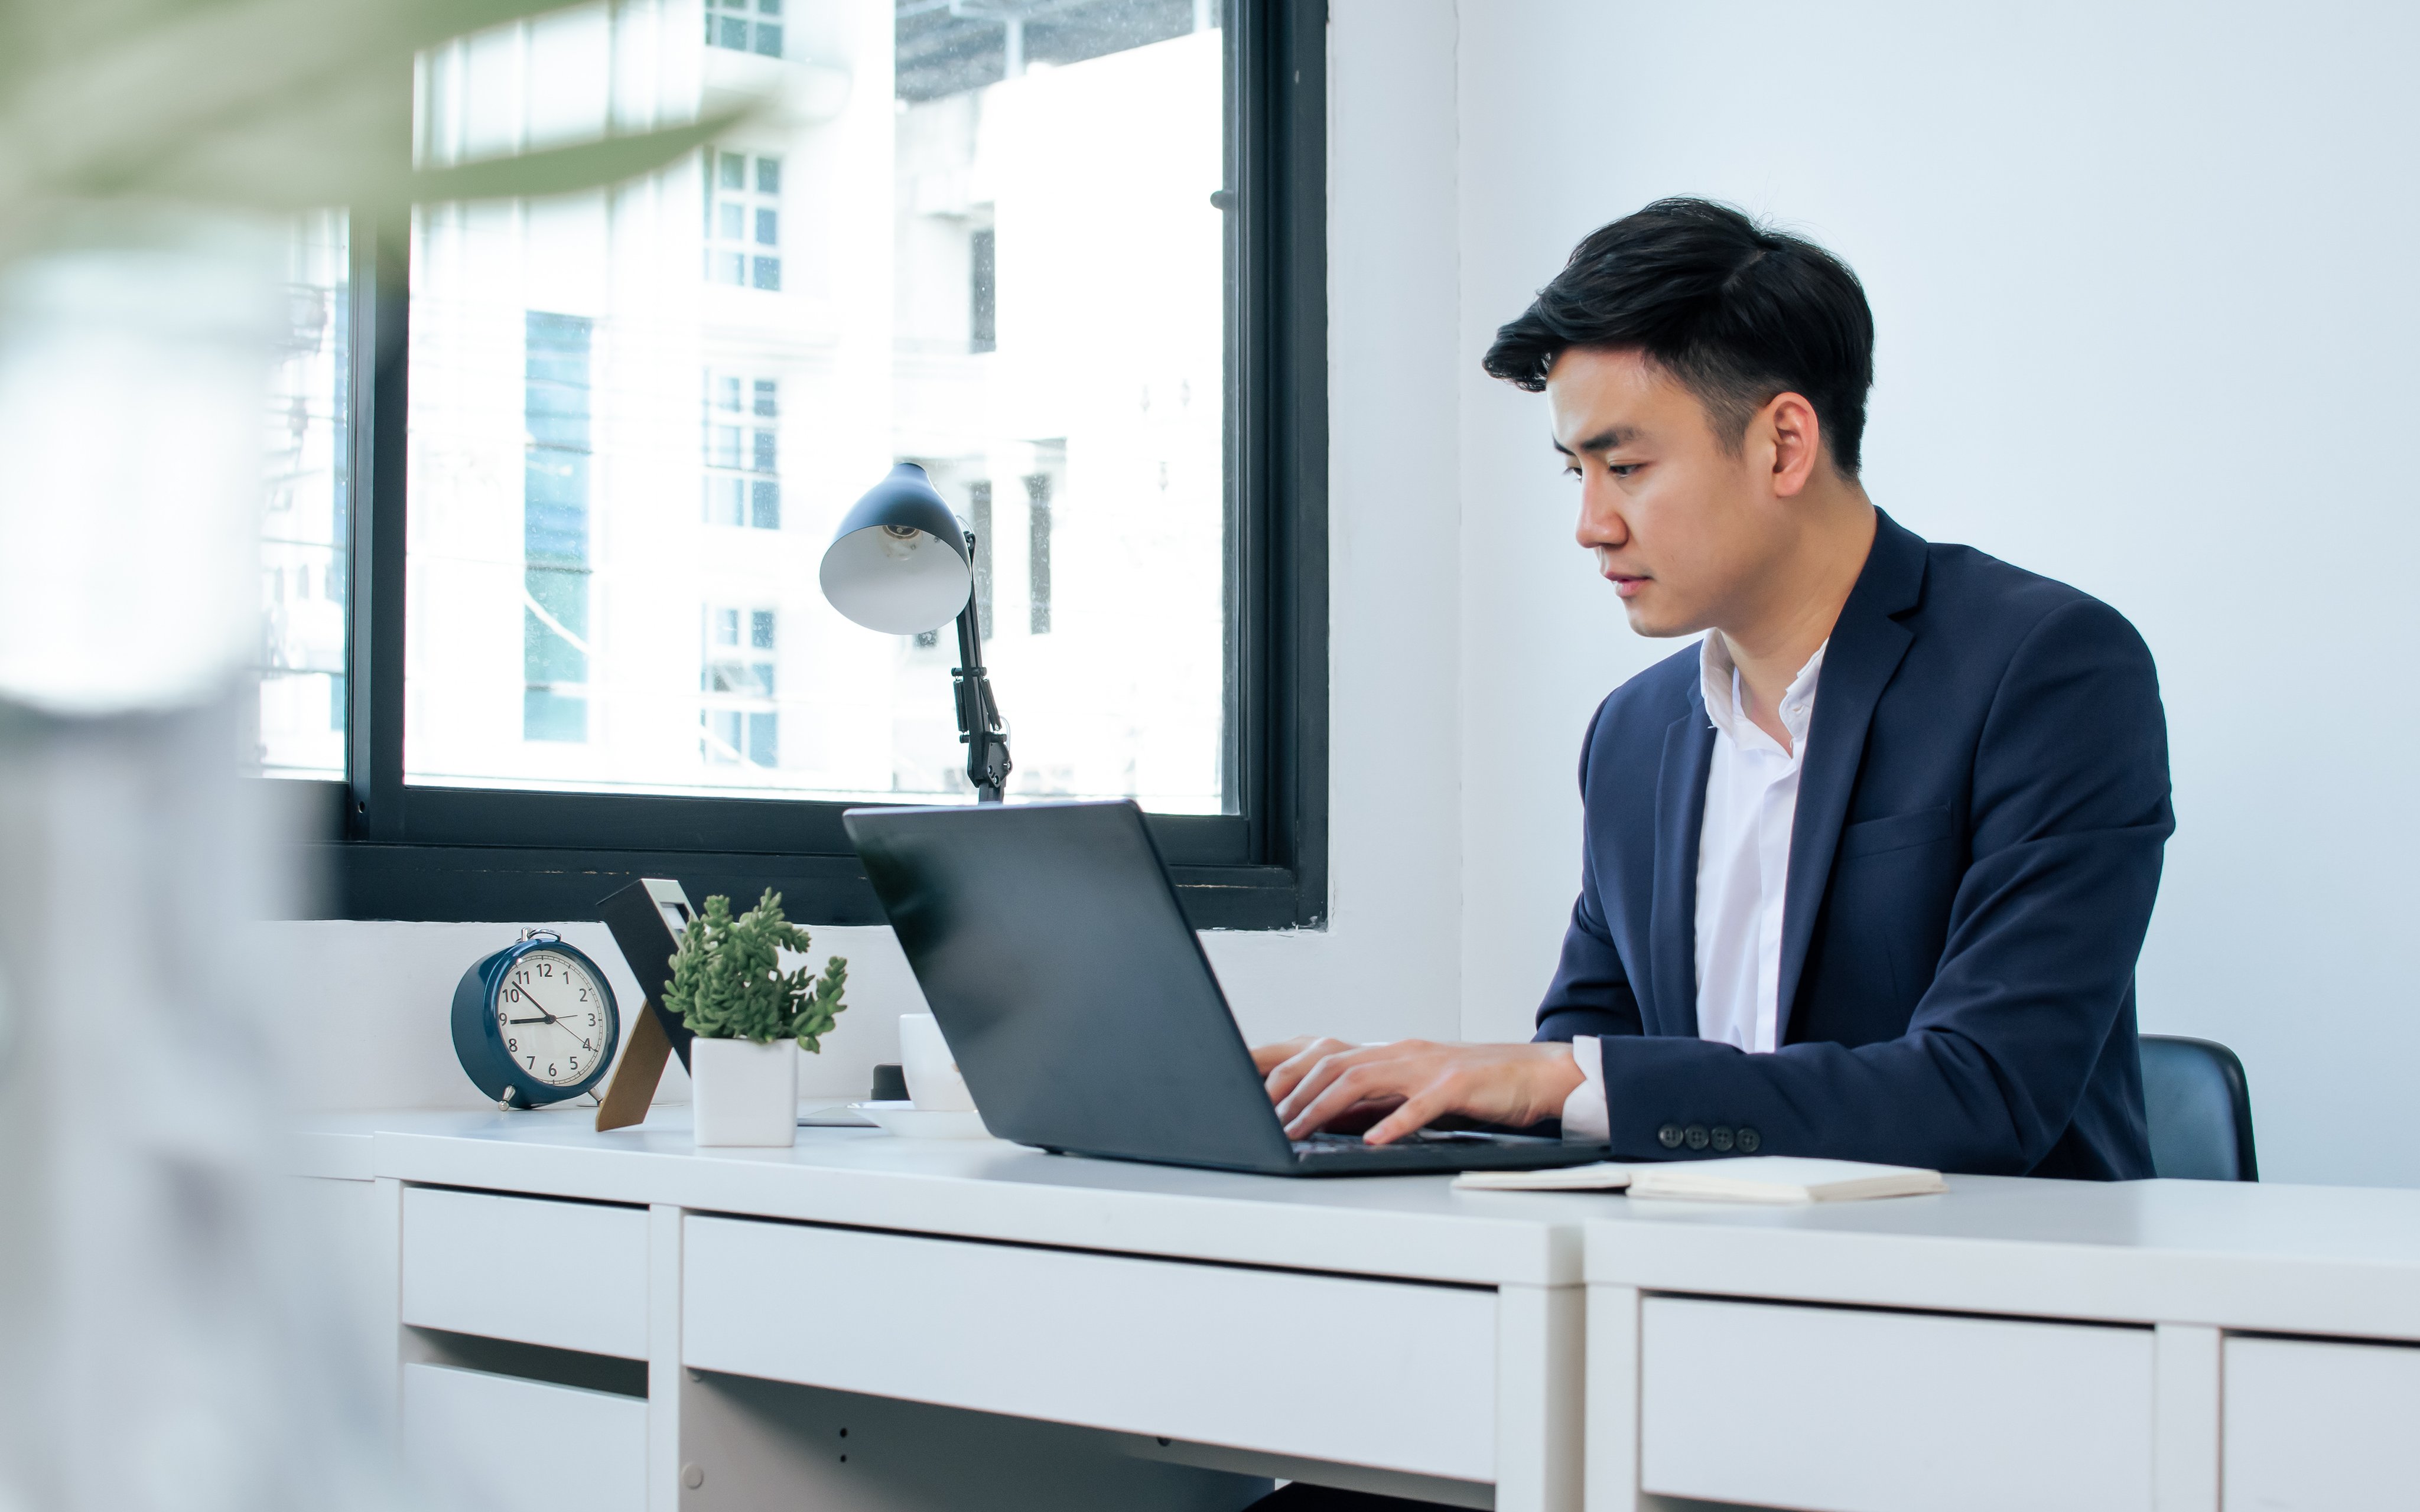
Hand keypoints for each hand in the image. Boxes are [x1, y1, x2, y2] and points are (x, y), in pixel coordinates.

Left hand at [1263, 1038, 1585, 1145]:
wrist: (1535, 1074)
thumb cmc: (1477, 1086)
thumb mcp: (1418, 1088)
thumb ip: (1380, 1098)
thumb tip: (1331, 1116)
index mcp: (1390, 1053)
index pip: (1324, 1057)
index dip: (1286, 1076)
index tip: (1256, 1100)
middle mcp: (1402, 1053)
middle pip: (1332, 1064)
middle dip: (1291, 1092)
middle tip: (1264, 1120)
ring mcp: (1428, 1066)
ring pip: (1363, 1078)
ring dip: (1323, 1106)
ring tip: (1297, 1130)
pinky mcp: (1457, 1086)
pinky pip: (1420, 1105)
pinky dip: (1394, 1122)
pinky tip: (1374, 1141)